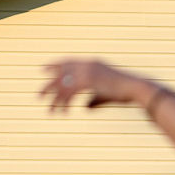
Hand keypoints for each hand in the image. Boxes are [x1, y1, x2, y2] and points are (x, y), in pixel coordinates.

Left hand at [40, 59, 154, 112]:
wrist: (136, 89)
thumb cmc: (125, 92)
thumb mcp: (106, 94)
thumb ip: (93, 100)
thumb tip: (85, 107)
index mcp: (92, 64)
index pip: (68, 62)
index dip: (54, 65)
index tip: (42, 70)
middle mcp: (88, 65)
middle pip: (61, 74)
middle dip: (49, 86)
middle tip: (38, 96)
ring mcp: (88, 72)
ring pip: (65, 86)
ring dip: (55, 99)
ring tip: (49, 110)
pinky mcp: (89, 81)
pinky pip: (71, 93)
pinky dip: (66, 103)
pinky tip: (63, 112)